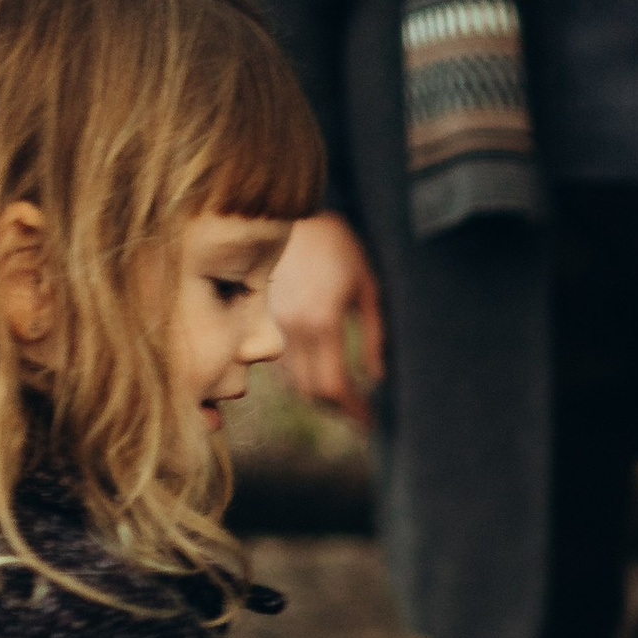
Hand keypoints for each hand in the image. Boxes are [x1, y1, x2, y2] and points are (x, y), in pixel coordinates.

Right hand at [272, 213, 386, 429]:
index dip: (353, 411)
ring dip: (319, 395)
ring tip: (345, 396)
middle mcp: (292, 329)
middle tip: (361, 413)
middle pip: (312, 392)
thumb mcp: (368, 289)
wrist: (288, 215)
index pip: (334, 386)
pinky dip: (302, 378)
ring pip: (294, 382)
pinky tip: (321, 372)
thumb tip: (376, 378)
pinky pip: (281, 365)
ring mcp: (272, 325)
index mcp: (321, 321)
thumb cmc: (339, 248)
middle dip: (338, 408)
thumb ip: (373, 337)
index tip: (370, 422)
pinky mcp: (261, 321)